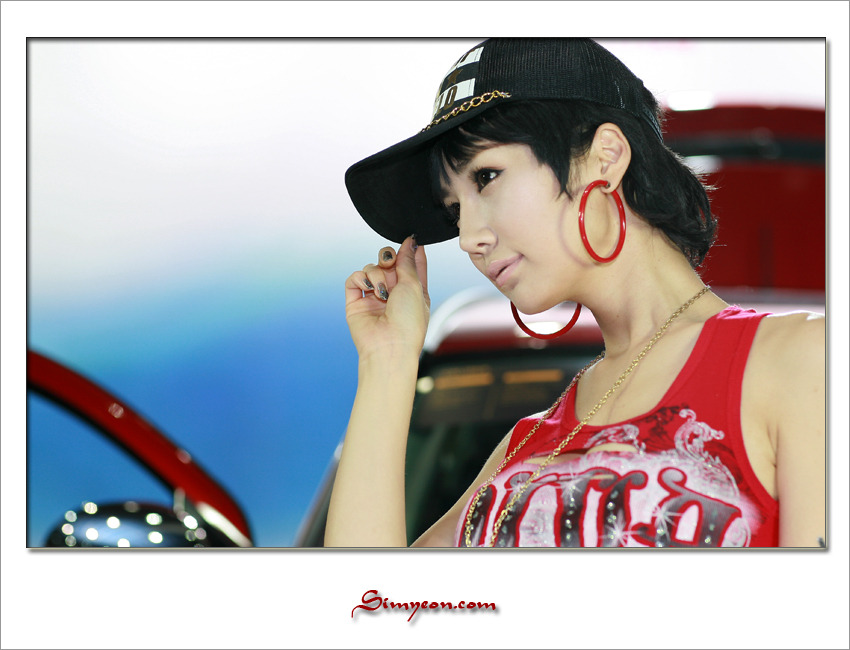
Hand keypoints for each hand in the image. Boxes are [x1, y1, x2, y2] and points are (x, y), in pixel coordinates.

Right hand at [344, 236, 429, 360]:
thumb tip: (409, 242)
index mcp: (413, 291)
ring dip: (377, 274)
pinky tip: (369, 288)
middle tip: (389, 262)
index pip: (411, 265)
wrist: (389, 346)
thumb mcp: (415, 286)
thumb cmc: (408, 321)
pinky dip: (360, 278)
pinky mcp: (356, 302)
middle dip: (388, 258)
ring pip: (371, 268)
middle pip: (388, 263)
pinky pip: (354, 279)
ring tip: (382, 292)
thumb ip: (408, 262)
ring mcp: (373, 297)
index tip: (411, 239)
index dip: (410, 251)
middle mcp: (393, 293)